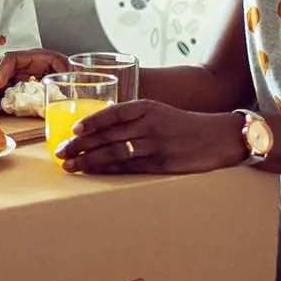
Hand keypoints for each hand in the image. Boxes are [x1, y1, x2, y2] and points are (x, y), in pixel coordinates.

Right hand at [0, 48, 70, 111]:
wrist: (78, 79)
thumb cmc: (74, 71)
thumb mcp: (69, 72)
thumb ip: (63, 79)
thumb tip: (58, 93)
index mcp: (34, 57)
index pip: (12, 59)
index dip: (3, 70)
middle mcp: (22, 66)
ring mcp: (17, 76)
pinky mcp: (16, 88)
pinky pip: (0, 93)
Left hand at [55, 101, 247, 175]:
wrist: (220, 137)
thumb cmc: (185, 125)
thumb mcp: (159, 112)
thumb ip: (134, 117)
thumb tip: (101, 127)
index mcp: (147, 107)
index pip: (113, 113)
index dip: (90, 122)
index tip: (72, 130)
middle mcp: (149, 124)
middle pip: (108, 135)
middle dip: (80, 145)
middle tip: (60, 152)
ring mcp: (156, 145)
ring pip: (115, 152)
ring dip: (89, 160)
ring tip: (71, 166)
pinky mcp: (162, 164)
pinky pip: (130, 167)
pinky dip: (109, 170)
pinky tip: (95, 173)